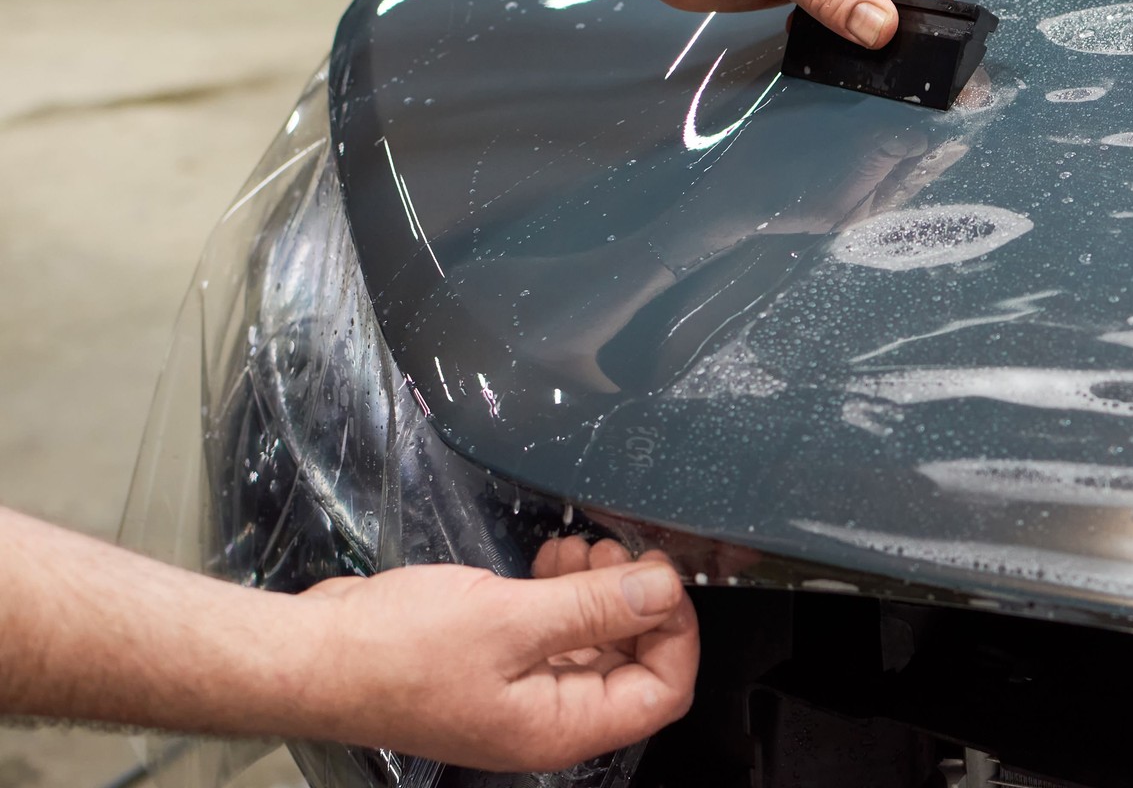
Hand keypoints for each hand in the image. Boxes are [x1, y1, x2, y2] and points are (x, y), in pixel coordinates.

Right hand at [298, 538, 697, 771]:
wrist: (313, 654)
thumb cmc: (392, 654)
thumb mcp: (511, 620)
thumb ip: (595, 607)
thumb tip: (662, 591)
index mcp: (560, 727)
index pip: (662, 691)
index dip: (676, 632)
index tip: (664, 578)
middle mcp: (547, 717)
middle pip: (633, 664)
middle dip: (636, 602)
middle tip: (616, 550)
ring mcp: (520, 691)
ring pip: (594, 641)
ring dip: (600, 590)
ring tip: (580, 548)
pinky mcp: (496, 661)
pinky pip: (555, 631)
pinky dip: (565, 593)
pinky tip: (551, 560)